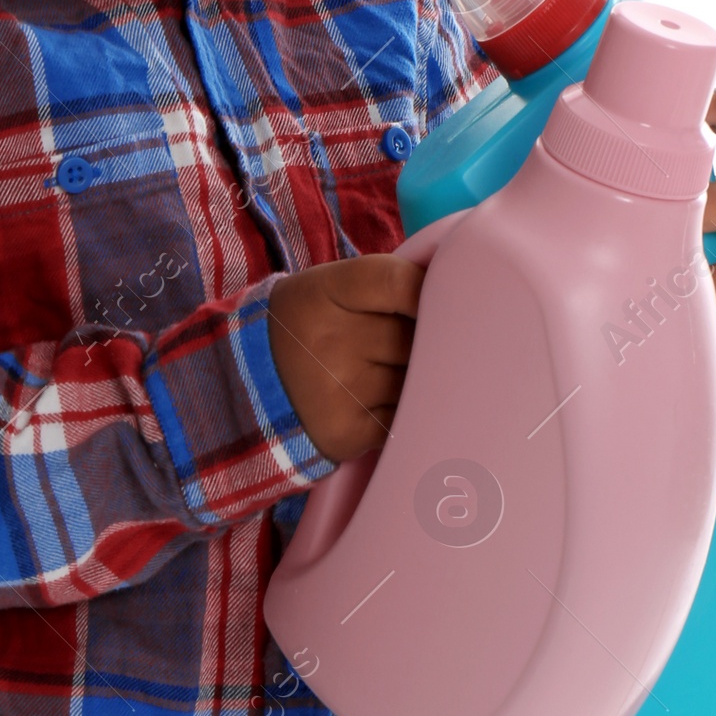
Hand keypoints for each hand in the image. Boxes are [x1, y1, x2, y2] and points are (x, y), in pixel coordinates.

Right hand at [267, 256, 425, 462]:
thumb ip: (391, 284)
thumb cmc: (313, 327)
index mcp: (326, 293)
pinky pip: (404, 418)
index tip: (441, 299)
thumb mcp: (332, 288)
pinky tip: (381, 403)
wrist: (249, 384)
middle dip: (426, 341)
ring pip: (416, 380)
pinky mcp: (347, 433)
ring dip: (419, 379)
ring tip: (391, 373)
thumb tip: (466, 295)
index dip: (430, 291)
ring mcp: (339, 391)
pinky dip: (404, 412)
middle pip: (416, 338)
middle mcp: (329, 341)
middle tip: (412, 342)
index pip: (401, 283)